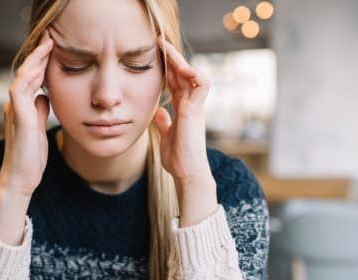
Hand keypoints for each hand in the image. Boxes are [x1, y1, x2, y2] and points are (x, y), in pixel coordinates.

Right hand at [0, 29, 52, 197]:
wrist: (22, 178)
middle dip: (38, 55)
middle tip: (50, 38)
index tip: (53, 49)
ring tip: (46, 46)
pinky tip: (39, 69)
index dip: (41, 63)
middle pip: (26, 74)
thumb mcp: (39, 129)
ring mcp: (15, 111)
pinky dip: (28, 78)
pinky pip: (20, 92)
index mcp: (23, 107)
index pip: (31, 79)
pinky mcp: (19, 119)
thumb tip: (44, 96)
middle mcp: (16, 106)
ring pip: (22, 78)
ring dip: (34, 61)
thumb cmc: (31, 156)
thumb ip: (40, 111)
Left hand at [153, 37, 217, 225]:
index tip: (155, 55)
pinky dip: (194, 74)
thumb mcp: (166, 136)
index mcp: (182, 109)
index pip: (176, 82)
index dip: (167, 68)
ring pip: (193, 76)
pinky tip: (181, 68)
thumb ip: (164, 123)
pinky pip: (202, 85)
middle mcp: (190, 105)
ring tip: (167, 49)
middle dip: (172, 57)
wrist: (187, 173)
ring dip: (181, 61)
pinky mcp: (196, 111)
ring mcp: (195, 107)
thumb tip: (158, 112)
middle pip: (183, 75)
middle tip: (158, 41)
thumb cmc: (179, 158)